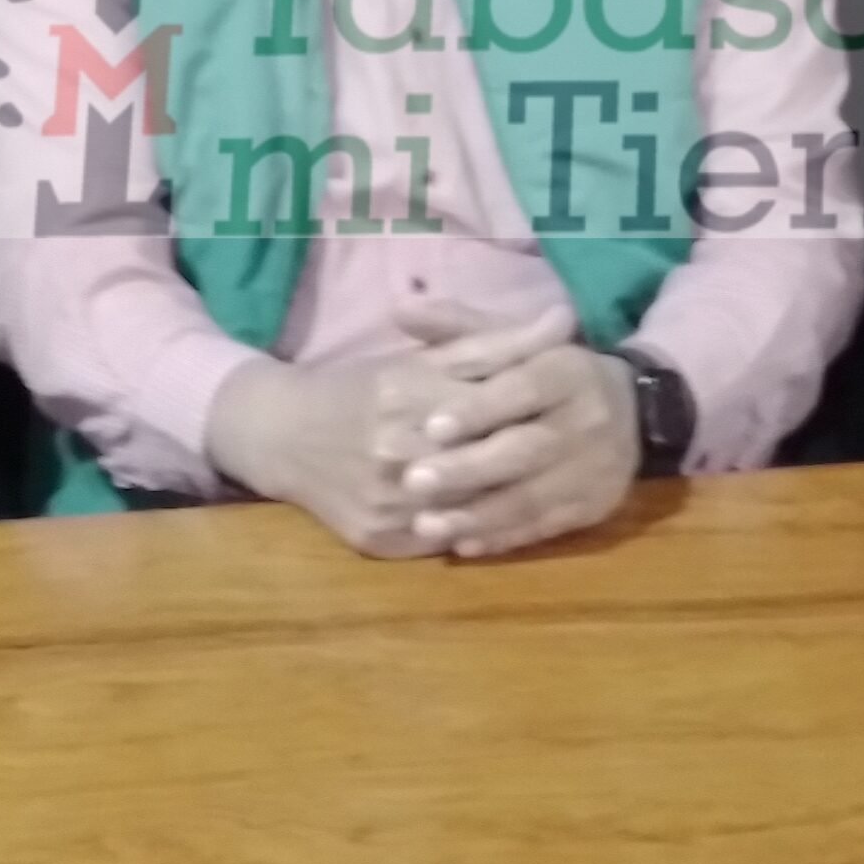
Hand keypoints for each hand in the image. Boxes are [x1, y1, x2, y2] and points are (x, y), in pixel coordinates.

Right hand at [205, 306, 574, 554]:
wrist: (284, 434)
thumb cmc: (361, 386)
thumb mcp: (424, 357)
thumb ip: (497, 342)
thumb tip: (565, 319)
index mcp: (409, 393)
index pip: (492, 406)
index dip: (538, 411)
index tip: (579, 408)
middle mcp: (397, 449)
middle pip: (485, 463)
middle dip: (533, 460)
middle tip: (577, 457)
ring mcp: (387, 501)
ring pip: (468, 510)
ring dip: (511, 504)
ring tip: (548, 494)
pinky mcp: (377, 540)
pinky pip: (438, 543)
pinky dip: (472, 536)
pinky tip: (501, 527)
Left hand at [393, 300, 642, 559]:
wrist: (633, 410)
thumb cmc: (550, 370)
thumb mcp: (511, 339)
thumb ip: (457, 326)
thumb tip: (399, 307)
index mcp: (567, 370)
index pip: (522, 388)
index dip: (478, 409)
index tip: (431, 426)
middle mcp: (588, 419)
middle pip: (525, 449)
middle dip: (467, 468)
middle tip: (412, 481)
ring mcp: (594, 469)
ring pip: (532, 497)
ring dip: (476, 515)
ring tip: (423, 524)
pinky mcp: (593, 507)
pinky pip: (544, 527)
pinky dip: (503, 538)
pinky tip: (462, 545)